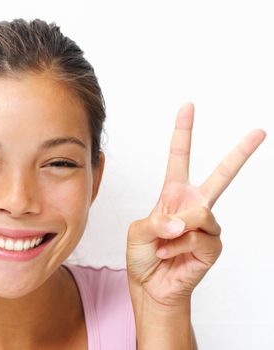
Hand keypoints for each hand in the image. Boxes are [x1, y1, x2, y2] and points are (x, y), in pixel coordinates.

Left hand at [126, 102, 265, 306]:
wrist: (150, 286)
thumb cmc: (143, 256)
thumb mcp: (138, 232)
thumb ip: (157, 221)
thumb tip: (183, 222)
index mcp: (173, 194)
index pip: (180, 157)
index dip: (183, 132)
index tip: (188, 106)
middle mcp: (194, 205)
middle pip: (222, 175)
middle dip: (240, 153)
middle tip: (260, 131)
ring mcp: (206, 226)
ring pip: (200, 214)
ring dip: (175, 230)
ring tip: (163, 243)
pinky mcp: (213, 246)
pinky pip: (198, 237)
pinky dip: (178, 246)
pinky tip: (171, 254)